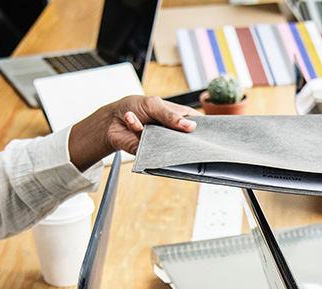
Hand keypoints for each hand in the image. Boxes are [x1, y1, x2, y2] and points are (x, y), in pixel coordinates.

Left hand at [69, 95, 199, 170]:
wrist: (111, 120)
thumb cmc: (134, 107)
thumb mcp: (154, 105)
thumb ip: (171, 116)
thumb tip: (191, 126)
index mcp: (177, 117)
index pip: (196, 122)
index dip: (204, 127)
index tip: (209, 132)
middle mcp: (172, 131)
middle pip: (187, 138)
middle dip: (187, 138)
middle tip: (183, 133)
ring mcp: (161, 142)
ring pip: (170, 146)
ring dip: (161, 136)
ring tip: (150, 125)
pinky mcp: (149, 150)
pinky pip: (148, 145)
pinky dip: (137, 128)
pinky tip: (130, 117)